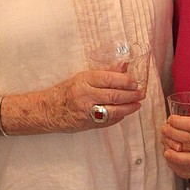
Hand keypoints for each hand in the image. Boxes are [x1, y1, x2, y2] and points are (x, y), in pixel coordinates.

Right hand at [23, 69, 144, 133]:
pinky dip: (118, 117)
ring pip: (113, 110)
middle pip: (114, 95)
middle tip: (141, 93)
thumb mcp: (83, 77)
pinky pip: (107, 121)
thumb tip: (124, 65)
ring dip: (128, 108)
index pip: (110, 79)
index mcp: (85, 80)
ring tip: (137, 104)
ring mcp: (86, 111)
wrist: (48, 110)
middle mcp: (86, 95)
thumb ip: (105, 73)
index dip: (125, 81)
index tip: (135, 82)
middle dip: (131, 95)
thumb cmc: (67, 90)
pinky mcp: (87, 124)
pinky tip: (125, 113)